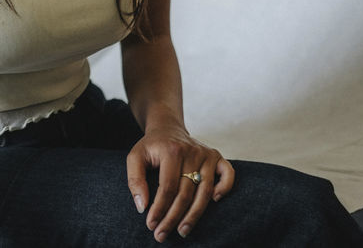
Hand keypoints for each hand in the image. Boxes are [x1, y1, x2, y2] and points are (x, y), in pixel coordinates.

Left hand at [126, 124, 234, 241]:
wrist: (168, 128)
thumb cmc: (151, 147)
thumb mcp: (135, 157)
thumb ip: (135, 180)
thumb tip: (142, 206)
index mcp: (171, 150)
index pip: (167, 187)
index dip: (159, 208)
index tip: (151, 224)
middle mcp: (192, 151)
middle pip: (185, 193)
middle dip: (173, 217)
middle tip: (162, 234)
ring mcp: (207, 154)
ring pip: (204, 191)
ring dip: (194, 215)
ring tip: (182, 231)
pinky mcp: (217, 156)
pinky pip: (228, 174)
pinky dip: (224, 188)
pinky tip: (214, 201)